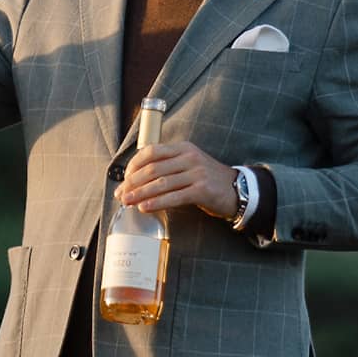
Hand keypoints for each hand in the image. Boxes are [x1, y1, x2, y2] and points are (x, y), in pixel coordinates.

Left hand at [121, 141, 238, 219]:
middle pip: (153, 169)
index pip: (151, 152)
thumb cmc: (207, 180)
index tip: (124, 179)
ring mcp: (197, 173)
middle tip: (121, 194)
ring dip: (141, 194)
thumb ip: (167, 166)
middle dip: (133, 183)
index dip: (134, 165)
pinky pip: (174, 197)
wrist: (236, 189)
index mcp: (183, 148)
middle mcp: (189, 157)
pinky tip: (145, 207)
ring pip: (161, 183)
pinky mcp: (202, 190)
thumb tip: (137, 180)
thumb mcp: (189, 164)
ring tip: (127, 201)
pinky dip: (157, 202)